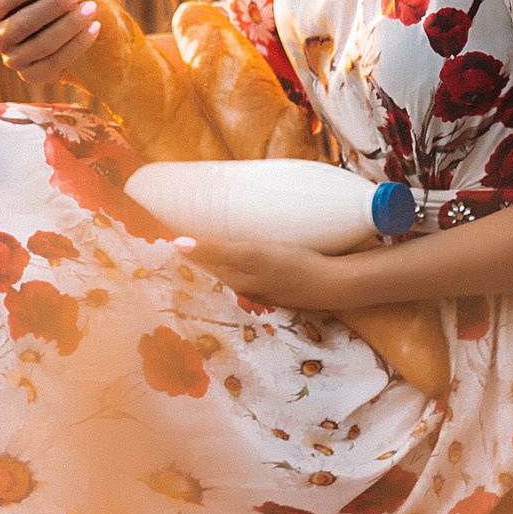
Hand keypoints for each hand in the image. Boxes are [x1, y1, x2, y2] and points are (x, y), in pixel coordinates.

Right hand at [0, 0, 100, 83]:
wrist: (59, 36)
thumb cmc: (47, 1)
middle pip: (23, 23)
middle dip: (53, 6)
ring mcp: (12, 60)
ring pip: (42, 44)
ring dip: (70, 25)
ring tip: (91, 8)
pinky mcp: (31, 75)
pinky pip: (55, 62)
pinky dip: (77, 45)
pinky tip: (94, 28)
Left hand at [171, 234, 358, 310]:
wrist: (335, 284)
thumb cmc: (292, 266)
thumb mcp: (250, 254)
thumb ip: (215, 250)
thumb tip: (177, 245)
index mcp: (236, 280)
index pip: (206, 262)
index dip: (193, 247)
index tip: (180, 227)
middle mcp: (249, 287)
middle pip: (221, 267)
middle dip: (209, 251)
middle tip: (199, 226)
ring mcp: (268, 287)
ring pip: (241, 269)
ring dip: (230, 254)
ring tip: (225, 234)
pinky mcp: (286, 282)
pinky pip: (260, 268)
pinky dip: (252, 257)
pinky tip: (259, 247)